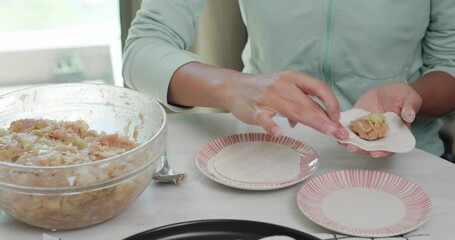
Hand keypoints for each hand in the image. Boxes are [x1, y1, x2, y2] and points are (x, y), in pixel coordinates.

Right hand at [222, 70, 348, 138]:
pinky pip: (264, 118)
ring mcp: (267, 98)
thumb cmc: (262, 89)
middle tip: (340, 132)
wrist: (233, 87)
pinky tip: (279, 132)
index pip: (317, 87)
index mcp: (292, 78)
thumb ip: (301, 102)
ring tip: (326, 131)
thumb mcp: (284, 88)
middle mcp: (282, 85)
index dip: (331, 102)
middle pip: (308, 103)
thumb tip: (320, 120)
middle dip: (326, 119)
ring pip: (292, 110)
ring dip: (312, 121)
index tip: (338, 118)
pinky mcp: (254, 110)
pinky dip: (271, 125)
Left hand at [342, 82, 421, 157]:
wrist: (391, 91)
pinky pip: (350, 128)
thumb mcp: (411, 100)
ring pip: (358, 140)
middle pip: (370, 147)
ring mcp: (368, 129)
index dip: (382, 152)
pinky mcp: (358, 120)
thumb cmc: (404, 97)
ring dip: (350, 142)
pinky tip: (336, 130)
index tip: (374, 153)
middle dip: (361, 149)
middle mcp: (380, 135)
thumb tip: (409, 116)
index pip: (389, 147)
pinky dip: (343, 130)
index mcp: (394, 134)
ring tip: (342, 141)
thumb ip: (410, 108)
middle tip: (353, 147)